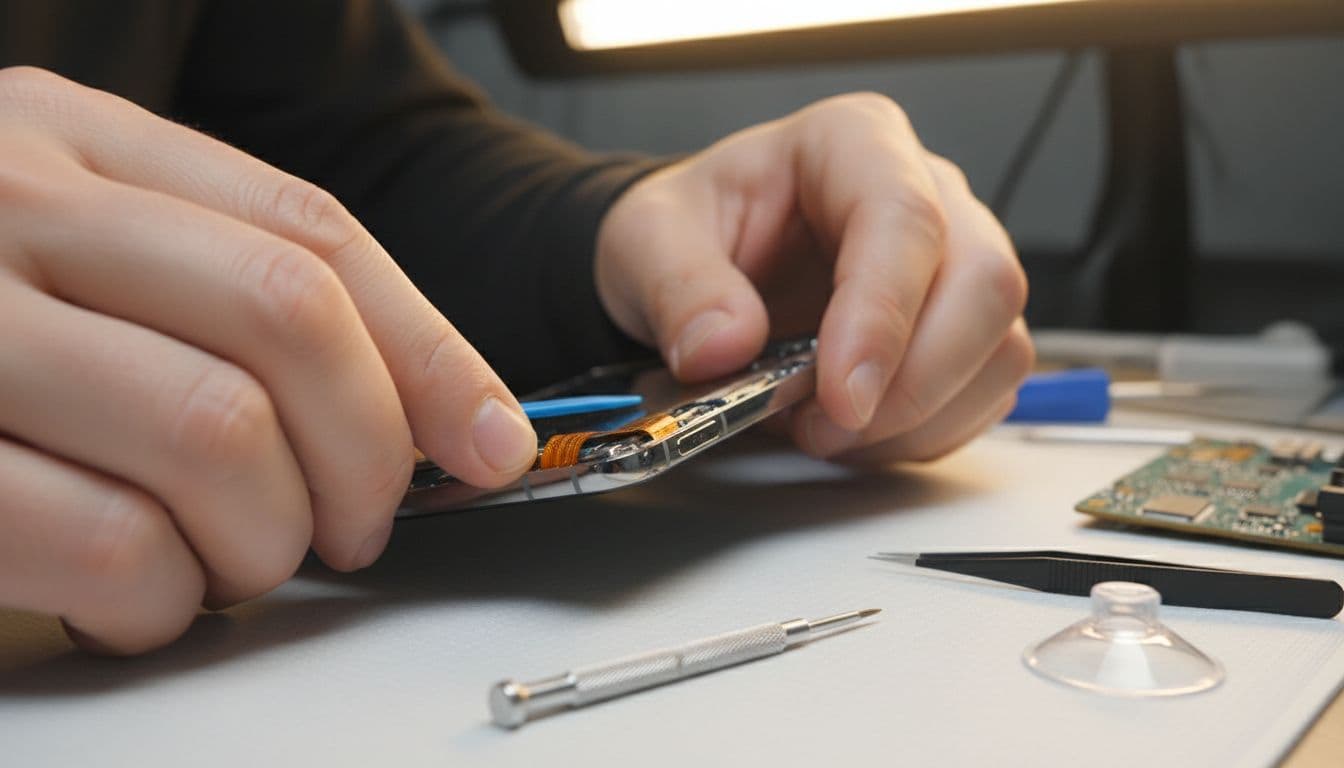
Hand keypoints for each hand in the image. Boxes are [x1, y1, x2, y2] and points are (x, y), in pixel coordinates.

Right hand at [0, 68, 537, 653]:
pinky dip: (164, 594)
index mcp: (73, 144)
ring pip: (213, 431)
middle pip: (285, 323)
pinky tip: (147, 595)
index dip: (433, 352)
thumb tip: (428, 411)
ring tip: (242, 561)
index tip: (492, 440)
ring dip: (267, 534)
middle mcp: (6, 202)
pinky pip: (103, 537)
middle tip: (356, 522)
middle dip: (364, 452)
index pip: (315, 237)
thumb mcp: (71, 252)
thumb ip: (219, 297)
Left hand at [596, 93, 1032, 463]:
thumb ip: (678, 288)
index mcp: (853, 141)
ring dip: (918, 416)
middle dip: (915, 380)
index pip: (905, 219)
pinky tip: (855, 434)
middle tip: (828, 427)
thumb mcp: (649, 240)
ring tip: (824, 430)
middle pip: (985, 283)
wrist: (698, 264)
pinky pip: (984, 393)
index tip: (841, 395)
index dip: (883, 315)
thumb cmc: (690, 230)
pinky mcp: (961, 330)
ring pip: (999, 347)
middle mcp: (927, 193)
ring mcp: (955, 263)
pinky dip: (924, 434)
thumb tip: (722, 346)